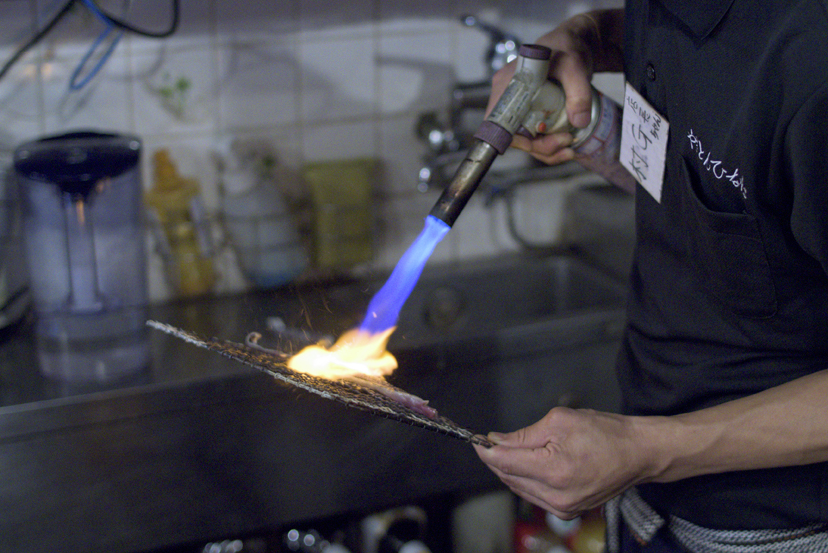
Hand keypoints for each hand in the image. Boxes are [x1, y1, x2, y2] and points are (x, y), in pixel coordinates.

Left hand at [474, 407, 651, 519]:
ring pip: (519, 487)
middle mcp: (556, 496)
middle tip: (490, 441)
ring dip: (510, 469)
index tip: (476, 440)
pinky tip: (528, 464)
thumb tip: (496, 441)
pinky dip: (525, 479)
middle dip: (496, 458)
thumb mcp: (560, 421)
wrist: (638, 454)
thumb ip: (523, 435)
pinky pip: (533, 495)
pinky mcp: (567, 512)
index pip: (505, 462)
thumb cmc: (605, 433)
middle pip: (508, 477)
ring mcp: (562, 508)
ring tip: (510, 449)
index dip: (486, 450)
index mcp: (554, 471)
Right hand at [485, 10, 623, 165]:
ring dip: (547, 150)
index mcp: (507, 85)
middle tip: (566, 142)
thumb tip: (578, 122)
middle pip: (513, 136)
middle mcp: (507, 99)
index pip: (498, 121)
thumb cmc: (567, 49)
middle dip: (540, 146)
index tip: (539, 141)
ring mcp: (519, 108)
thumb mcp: (575, 67)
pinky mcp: (531, 114)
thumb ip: (578, 93)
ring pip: (525, 140)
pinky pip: (534, 136)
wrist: (574, 46)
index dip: (514, 138)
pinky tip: (566, 144)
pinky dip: (549, 145)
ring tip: (570, 146)